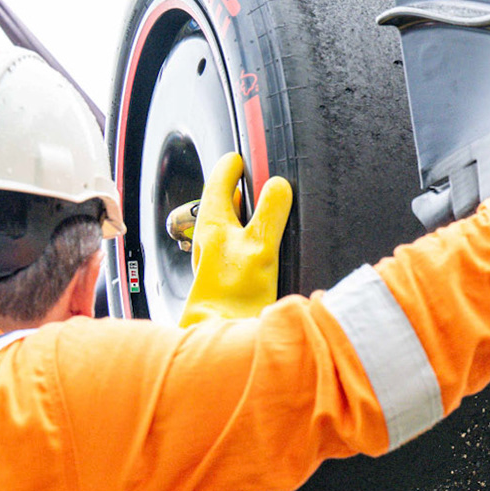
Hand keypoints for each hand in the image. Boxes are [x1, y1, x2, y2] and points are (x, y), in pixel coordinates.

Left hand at [179, 153, 293, 326]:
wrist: (222, 332)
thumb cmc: (232, 295)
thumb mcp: (260, 247)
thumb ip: (270, 214)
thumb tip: (278, 185)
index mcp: (214, 224)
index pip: (218, 184)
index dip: (230, 167)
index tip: (238, 158)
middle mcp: (211, 239)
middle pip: (222, 204)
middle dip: (236, 191)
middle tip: (251, 180)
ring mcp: (216, 258)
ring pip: (228, 225)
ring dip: (243, 215)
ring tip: (260, 211)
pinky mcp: (225, 276)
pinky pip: (236, 245)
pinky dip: (248, 237)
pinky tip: (261, 247)